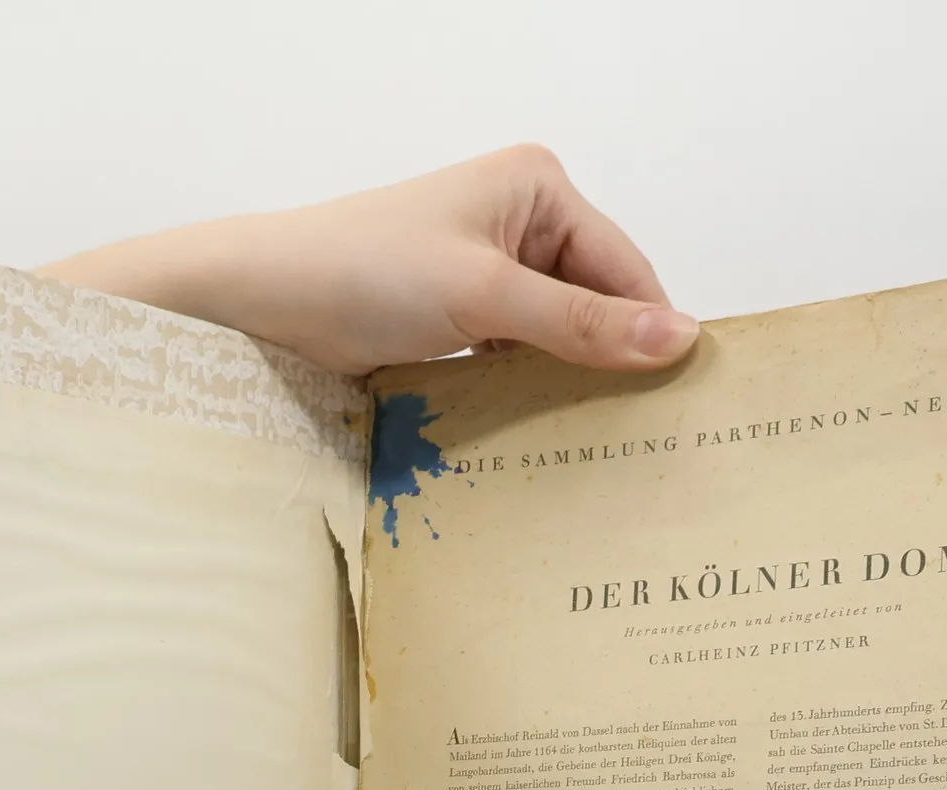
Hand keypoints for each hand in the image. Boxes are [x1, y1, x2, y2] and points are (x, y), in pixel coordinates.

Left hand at [41, 145, 698, 376]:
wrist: (263, 303)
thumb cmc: (362, 274)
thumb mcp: (486, 296)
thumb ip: (583, 324)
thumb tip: (679, 339)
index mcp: (538, 186)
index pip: (626, 268)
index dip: (653, 333)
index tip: (683, 404)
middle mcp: (519, 221)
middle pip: (597, 305)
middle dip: (611, 364)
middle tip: (643, 440)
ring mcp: (488, 272)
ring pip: (558, 339)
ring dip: (568, 387)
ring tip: (598, 446)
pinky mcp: (458, 319)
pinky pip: (518, 359)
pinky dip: (529, 393)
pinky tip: (542, 435)